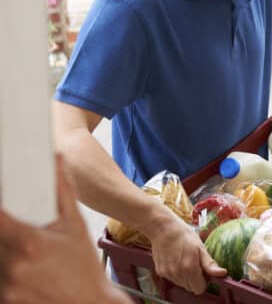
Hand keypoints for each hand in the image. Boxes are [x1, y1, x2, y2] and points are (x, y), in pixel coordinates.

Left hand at [0, 154, 129, 303]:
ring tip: (29, 258)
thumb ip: (62, 192)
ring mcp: (8, 286)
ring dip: (4, 256)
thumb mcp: (76, 225)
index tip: (2, 206)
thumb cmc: (83, 268)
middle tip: (22, 235)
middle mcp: (14, 265)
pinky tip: (27, 275)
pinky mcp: (6, 301)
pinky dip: (8, 275)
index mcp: (30, 242)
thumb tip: (56, 161)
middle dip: (5, 233)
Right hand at [147, 211, 226, 294]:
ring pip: (182, 284)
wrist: (163, 229)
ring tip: (184, 260)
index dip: (204, 281)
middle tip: (195, 263)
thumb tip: (223, 274)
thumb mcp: (200, 247)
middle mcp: (178, 274)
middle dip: (195, 279)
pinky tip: (176, 260)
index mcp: (190, 268)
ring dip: (185, 277)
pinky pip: (172, 279)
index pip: (199, 289)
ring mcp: (168, 274)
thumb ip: (210, 264)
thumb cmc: (184, 235)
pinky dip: (176, 273)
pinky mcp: (160, 272)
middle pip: (191, 288)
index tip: (203, 270)